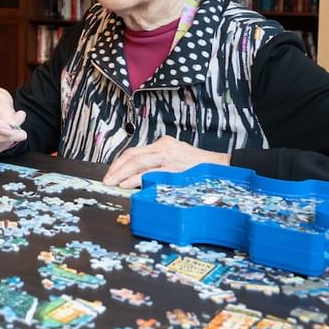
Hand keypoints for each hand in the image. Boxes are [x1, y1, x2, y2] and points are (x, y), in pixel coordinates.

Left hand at [102, 136, 230, 188]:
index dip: (120, 162)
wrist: (223, 166)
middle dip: (116, 167)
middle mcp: (164, 147)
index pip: (135, 151)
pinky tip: (126, 184)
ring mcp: (169, 157)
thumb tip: (139, 176)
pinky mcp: (174, 168)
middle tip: (106, 179)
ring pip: (138, 162)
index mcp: (163, 144)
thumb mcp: (177, 159)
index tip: (111, 172)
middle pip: (133, 155)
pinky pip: (150, 173)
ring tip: (111, 182)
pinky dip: (135, 179)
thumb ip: (160, 163)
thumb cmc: (200, 166)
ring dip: (121, 172)